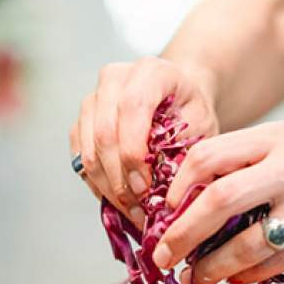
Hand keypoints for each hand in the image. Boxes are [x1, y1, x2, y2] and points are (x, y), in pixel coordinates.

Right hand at [69, 57, 218, 223]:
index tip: (145, 188)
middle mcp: (114, 78)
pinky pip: (80, 158)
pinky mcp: (81, 121)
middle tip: (138, 209)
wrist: (177, 98)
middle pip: (104, 132)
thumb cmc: (191, 112)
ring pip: (88, 149)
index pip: (132, 107)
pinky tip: (118, 201)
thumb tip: (167, 194)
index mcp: (151, 70)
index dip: (134, 152)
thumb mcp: (203, 127)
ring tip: (131, 212)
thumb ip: (186, 151)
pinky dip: (98, 184)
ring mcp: (93, 99)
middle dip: (119, 178)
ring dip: (108, 187)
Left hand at [150, 121, 283, 283]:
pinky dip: (247, 275)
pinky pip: (276, 264)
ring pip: (246, 244)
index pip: (209, 157)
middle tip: (161, 256)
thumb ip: (247, 162)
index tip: (163, 212)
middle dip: (181, 234)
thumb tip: (191, 201)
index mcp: (278, 137)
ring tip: (193, 277)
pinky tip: (233, 278)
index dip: (177, 187)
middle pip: (219, 201)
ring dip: (211, 267)